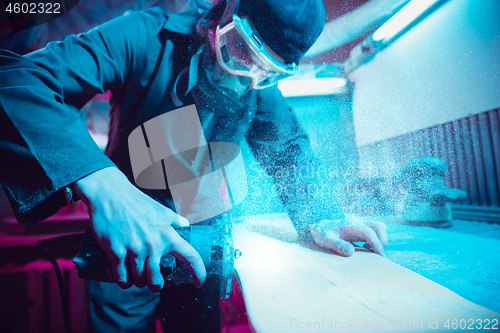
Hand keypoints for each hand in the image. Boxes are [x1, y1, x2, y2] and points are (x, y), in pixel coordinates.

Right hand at [74, 167, 205, 291]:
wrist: (111, 196)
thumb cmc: (137, 203)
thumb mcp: (162, 211)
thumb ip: (175, 221)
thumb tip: (186, 225)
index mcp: (168, 234)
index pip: (191, 257)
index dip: (199, 273)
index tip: (199, 282)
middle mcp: (153, 245)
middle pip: (157, 281)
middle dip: (155, 285)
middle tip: (153, 280)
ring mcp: (134, 250)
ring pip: (139, 281)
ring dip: (138, 281)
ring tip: (137, 274)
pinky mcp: (115, 253)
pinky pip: (122, 278)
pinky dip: (124, 281)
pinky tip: (124, 276)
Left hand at [306, 217, 387, 256]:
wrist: (317, 224)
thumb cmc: (322, 232)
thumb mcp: (326, 239)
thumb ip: (338, 245)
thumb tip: (351, 252)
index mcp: (351, 224)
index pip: (369, 232)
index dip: (377, 244)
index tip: (381, 256)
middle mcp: (358, 222)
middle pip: (378, 226)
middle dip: (382, 240)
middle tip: (380, 255)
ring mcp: (359, 223)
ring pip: (378, 227)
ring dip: (380, 239)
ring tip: (374, 252)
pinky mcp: (359, 227)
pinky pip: (373, 231)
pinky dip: (375, 239)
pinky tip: (366, 248)